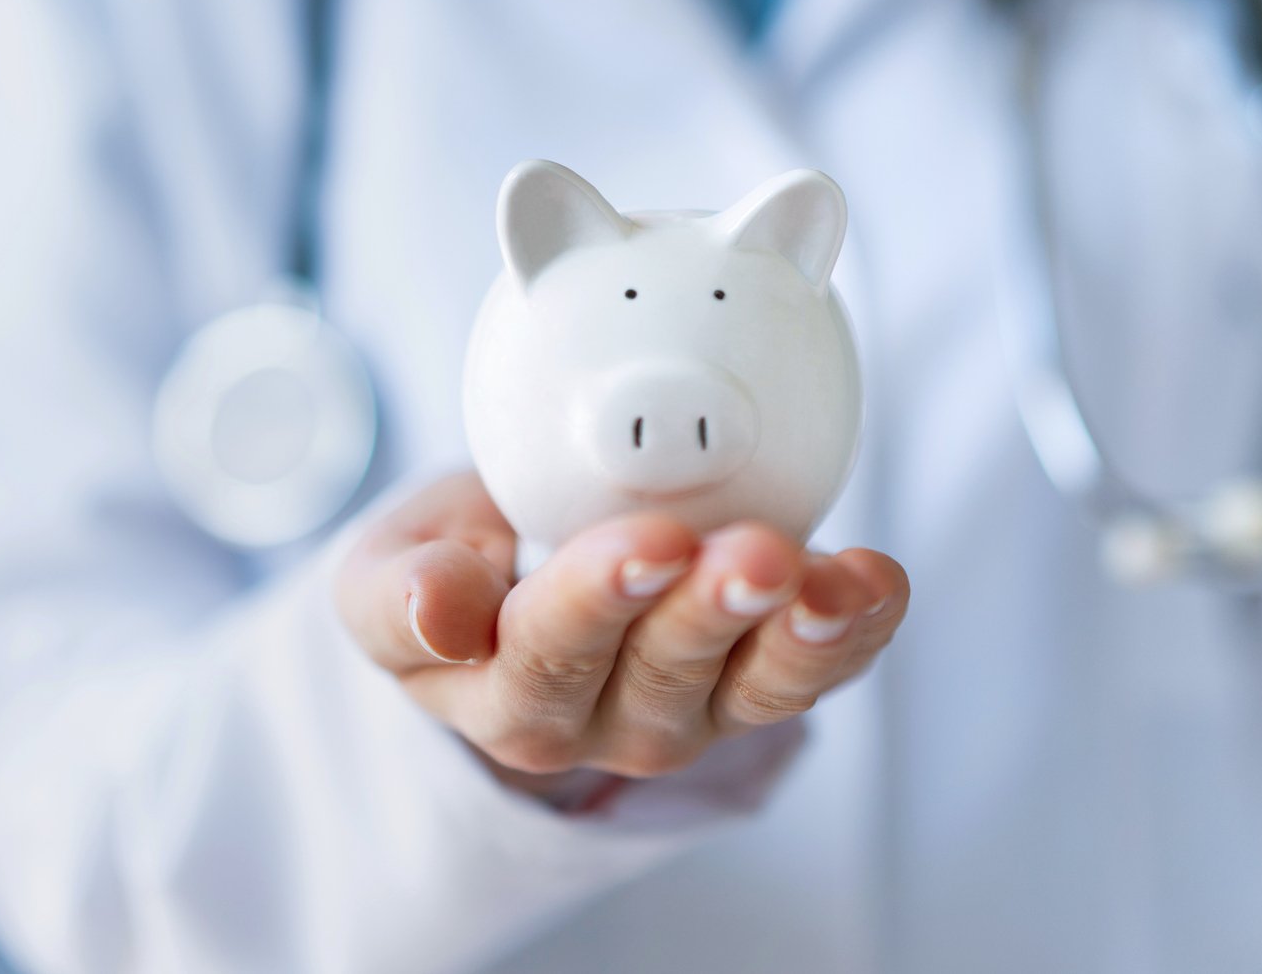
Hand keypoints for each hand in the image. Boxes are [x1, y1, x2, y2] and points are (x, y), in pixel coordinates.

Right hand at [335, 472, 907, 780]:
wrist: (511, 568)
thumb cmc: (453, 562)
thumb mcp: (384, 572)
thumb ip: (398, 594)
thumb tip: (439, 607)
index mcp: (500, 694)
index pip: (546, 655)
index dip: (600, 599)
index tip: (648, 541)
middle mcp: (601, 720)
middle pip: (663, 674)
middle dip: (713, 609)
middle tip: (751, 553)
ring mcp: (689, 707)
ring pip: (753, 687)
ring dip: (802, 634)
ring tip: (832, 582)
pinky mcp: (756, 682)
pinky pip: (816, 671)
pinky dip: (857, 628)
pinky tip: (877, 582)